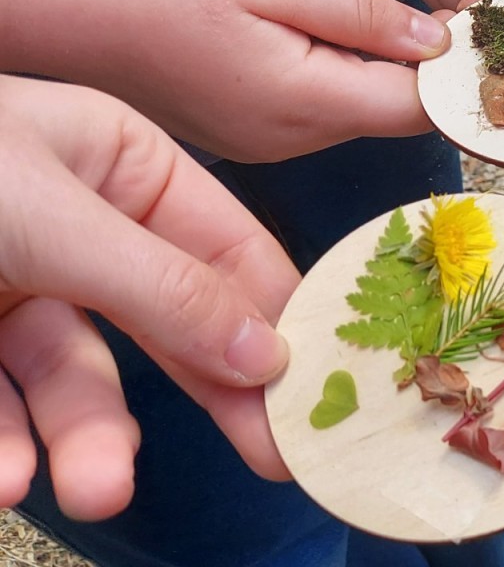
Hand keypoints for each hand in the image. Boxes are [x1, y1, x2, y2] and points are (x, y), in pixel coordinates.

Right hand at [0, 0, 451, 163]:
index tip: (478, 29)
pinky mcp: (244, 131)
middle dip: (425, 66)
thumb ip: (362, 14)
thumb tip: (437, 44)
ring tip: (379, 10)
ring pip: (355, 110)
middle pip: (391, 112)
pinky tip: (325, 29)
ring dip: (380, 67)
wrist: (49, 2)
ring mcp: (264, 141)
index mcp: (305, 104)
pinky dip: (337, 73)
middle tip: (440, 0)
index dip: (457, 73)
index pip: (418, 109)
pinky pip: (315, 108)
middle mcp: (290, 140)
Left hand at [0, 75, 299, 520]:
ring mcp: (17, 290)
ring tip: (92, 492)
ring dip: (88, 441)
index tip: (317, 393)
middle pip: (170, 329)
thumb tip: (267, 354)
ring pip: (79, 383)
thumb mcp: (49, 209)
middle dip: (203, 398)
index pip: (231, 250)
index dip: (277, 319)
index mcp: (124, 166)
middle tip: (268, 463)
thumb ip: (160, 285)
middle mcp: (83, 230)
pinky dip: (3, 445)